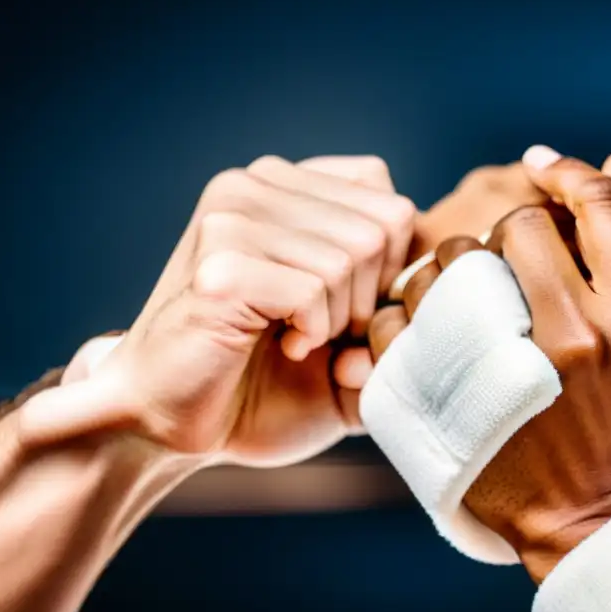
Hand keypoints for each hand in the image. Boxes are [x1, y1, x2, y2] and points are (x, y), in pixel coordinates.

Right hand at [23, 154, 415, 465]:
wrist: (173, 425)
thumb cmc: (262, 384)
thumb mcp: (348, 340)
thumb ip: (397, 306)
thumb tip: (436, 277)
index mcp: (283, 186)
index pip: (388, 196)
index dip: (390, 266)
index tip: (347, 309)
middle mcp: (252, 186)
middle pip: (381, 226)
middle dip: (368, 300)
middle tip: (321, 333)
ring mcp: (229, 218)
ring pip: (351, 257)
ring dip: (337, 321)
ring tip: (293, 340)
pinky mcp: (218, 266)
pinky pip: (313, 289)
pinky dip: (311, 333)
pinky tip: (278, 345)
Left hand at [369, 145, 610, 581]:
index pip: (595, 202)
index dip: (568, 173)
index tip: (544, 169)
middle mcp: (574, 334)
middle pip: (520, 225)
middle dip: (519, 227)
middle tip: (520, 258)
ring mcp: (507, 371)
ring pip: (457, 262)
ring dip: (462, 261)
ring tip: (476, 288)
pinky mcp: (454, 401)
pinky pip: (406, 320)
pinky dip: (411, 306)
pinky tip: (435, 318)